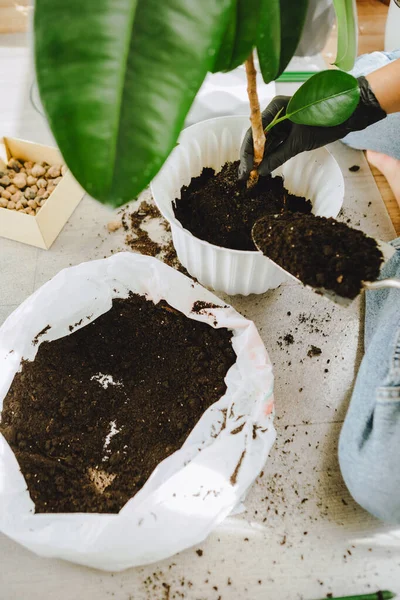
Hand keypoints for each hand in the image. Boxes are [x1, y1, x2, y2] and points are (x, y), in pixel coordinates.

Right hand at [238, 76, 386, 179]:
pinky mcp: (291, 132)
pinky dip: (271, 156)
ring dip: (260, 158)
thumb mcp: (299, 142)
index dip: (248, 152)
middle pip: (257, 138)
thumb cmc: (324, 121)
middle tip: (245, 176)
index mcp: (275, 108)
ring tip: (252, 175)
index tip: (245, 169)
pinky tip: (264, 168)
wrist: (348, 116)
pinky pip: (276, 145)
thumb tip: (261, 171)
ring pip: (266, 143)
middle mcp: (276, 114)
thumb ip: (278, 156)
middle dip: (251, 157)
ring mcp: (283, 123)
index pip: (254, 132)